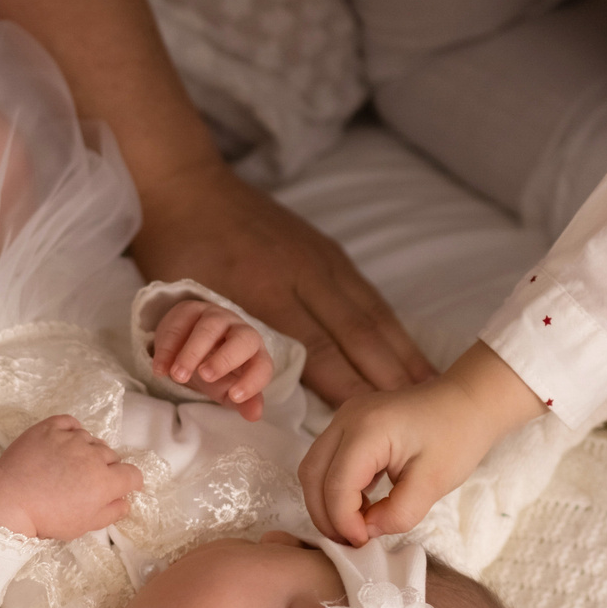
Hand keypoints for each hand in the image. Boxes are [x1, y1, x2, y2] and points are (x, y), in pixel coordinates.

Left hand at [0, 415, 143, 540]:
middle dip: (105, 467)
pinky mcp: (50, 427)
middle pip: (112, 456)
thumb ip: (111, 512)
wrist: (10, 499)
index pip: (133, 474)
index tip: (120, 486)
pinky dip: (72, 430)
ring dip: (86, 450)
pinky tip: (64, 442)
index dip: (129, 482)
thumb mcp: (84, 525)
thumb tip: (126, 501)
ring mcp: (71, 438)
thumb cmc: (47, 518)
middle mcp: (93, 455)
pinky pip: (70, 423)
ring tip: (69, 464)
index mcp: (106, 481)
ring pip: (91, 439)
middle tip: (85, 481)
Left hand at [131, 161, 433, 404]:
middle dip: (391, 377)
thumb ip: (220, 346)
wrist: (187, 184)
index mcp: (266, 292)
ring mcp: (321, 259)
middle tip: (423, 415)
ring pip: (371, 313)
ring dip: (401, 352)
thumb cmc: (177, 248)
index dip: (349, 388)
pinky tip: (402, 346)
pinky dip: (390, 325)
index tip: (377, 423)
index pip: (319, 351)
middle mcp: (305, 275)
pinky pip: (366, 295)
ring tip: (429, 386)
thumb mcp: (187, 302)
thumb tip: (244, 398)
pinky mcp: (327, 250)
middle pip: (358, 334)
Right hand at [149, 297, 274, 418]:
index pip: (263, 365)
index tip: (235, 397)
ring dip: (192, 352)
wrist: (188, 346)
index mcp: (254, 354)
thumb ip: (240, 402)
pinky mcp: (191, 310)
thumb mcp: (225, 389)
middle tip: (204, 375)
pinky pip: (181, 324)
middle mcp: (240, 332)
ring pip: (210, 327)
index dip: (253, 381)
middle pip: (244, 338)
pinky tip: (160, 368)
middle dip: (225, 358)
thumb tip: (254, 415)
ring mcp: (216, 317)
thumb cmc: (214, 371)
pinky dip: (169, 347)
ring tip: (177, 375)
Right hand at [300, 343, 538, 544]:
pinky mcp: (349, 425)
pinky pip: (326, 460)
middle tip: (352, 542)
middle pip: (312, 475)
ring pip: (313, 468)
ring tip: (356, 526)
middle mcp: (347, 418)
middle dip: (326, 515)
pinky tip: (362, 505)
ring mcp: (344, 418)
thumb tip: (367, 531)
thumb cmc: (458, 437)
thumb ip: (399, 513)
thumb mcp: (434, 483)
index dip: (343, 521)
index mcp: (368, 429)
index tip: (363, 543)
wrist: (468, 402)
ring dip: (326, 502)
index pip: (336, 484)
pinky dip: (335, 488)